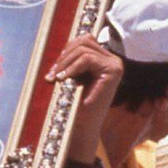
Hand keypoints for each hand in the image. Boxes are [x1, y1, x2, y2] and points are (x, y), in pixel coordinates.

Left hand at [46, 35, 123, 155]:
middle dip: (64, 56)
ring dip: (66, 62)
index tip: (53, 70)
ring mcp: (115, 64)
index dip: (66, 51)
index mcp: (103, 59)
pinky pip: (88, 58)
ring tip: (57, 78)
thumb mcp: (71, 76)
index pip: (84, 40)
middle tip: (52, 74)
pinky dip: (72, 67)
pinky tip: (64, 78)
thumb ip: (71, 60)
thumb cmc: (75, 104)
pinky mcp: (113, 70)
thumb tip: (60, 45)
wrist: (82, 127)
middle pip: (84, 41)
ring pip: (84, 49)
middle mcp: (112, 60)